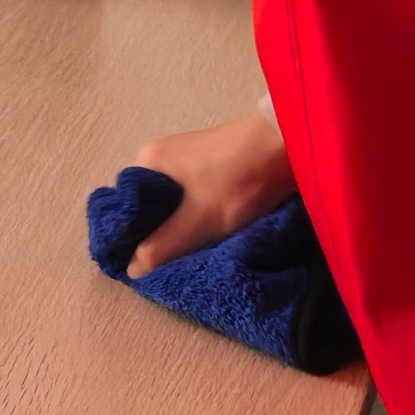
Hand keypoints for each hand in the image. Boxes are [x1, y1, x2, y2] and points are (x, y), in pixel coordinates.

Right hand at [124, 104, 295, 275]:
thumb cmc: (237, 179)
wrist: (288, 145)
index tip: (144, 264)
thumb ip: (162, 245)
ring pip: (177, 204)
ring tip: (193, 251)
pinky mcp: (214, 164)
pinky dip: (201, 215)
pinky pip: (196, 197)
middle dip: (161, 234)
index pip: (126, 205)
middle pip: (152, 206)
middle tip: (172, 262)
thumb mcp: (198, 219)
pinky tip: (211, 232)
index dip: (132, 237)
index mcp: (148, 160)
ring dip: (184, 226)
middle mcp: (163, 156)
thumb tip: (129, 269)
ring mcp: (190, 158)